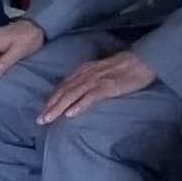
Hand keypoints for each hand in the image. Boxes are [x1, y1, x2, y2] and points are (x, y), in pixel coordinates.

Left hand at [39, 50, 157, 124]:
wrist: (142, 60)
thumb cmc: (124, 68)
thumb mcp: (101, 71)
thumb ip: (89, 80)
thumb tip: (79, 93)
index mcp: (83, 71)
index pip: (63, 87)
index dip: (51, 99)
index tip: (42, 112)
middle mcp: (85, 75)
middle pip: (63, 92)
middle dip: (50, 106)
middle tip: (39, 120)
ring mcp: (96, 80)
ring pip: (72, 95)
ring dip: (58, 108)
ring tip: (48, 119)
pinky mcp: (107, 87)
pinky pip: (90, 97)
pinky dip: (79, 105)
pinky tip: (71, 114)